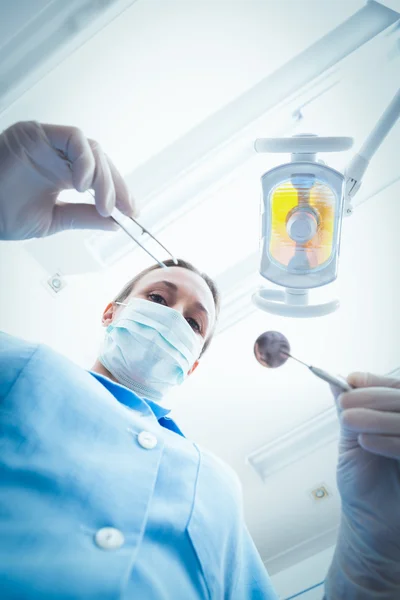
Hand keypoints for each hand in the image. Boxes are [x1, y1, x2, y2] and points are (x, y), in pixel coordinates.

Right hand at [0, 121, 136, 239]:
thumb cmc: (4, 214)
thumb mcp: (55, 220)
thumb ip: (84, 217)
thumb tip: (114, 223)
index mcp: (63, 175)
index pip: (101, 177)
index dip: (119, 192)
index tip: (132, 212)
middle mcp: (58, 157)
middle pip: (101, 162)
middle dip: (116, 186)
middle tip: (121, 209)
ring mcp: (49, 144)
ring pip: (91, 149)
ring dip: (103, 176)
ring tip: (101, 202)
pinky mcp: (37, 133)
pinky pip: (73, 138)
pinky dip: (85, 159)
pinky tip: (83, 183)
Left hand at [333, 373, 399, 557]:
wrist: (371, 525)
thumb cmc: (363, 484)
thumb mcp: (351, 441)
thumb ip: (348, 411)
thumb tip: (334, 380)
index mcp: (398, 417)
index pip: (394, 388)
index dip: (375, 382)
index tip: (351, 380)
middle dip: (372, 397)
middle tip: (344, 402)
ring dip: (376, 416)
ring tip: (348, 420)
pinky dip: (389, 441)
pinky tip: (366, 442)